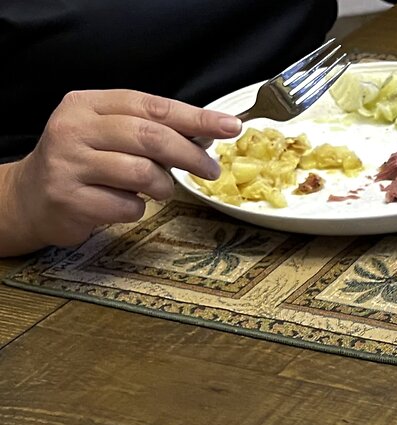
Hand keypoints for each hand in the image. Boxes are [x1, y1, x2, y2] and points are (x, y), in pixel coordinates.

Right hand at [0, 90, 241, 255]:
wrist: (30, 198)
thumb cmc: (83, 164)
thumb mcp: (110, 134)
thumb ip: (151, 129)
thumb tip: (208, 132)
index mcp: (87, 105)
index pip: (151, 105)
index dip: (195, 117)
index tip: (230, 126)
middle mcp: (74, 129)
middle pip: (150, 136)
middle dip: (190, 154)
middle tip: (211, 170)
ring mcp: (68, 164)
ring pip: (142, 172)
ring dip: (162, 186)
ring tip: (158, 190)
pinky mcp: (70, 199)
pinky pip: (126, 206)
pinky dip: (136, 209)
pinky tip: (123, 204)